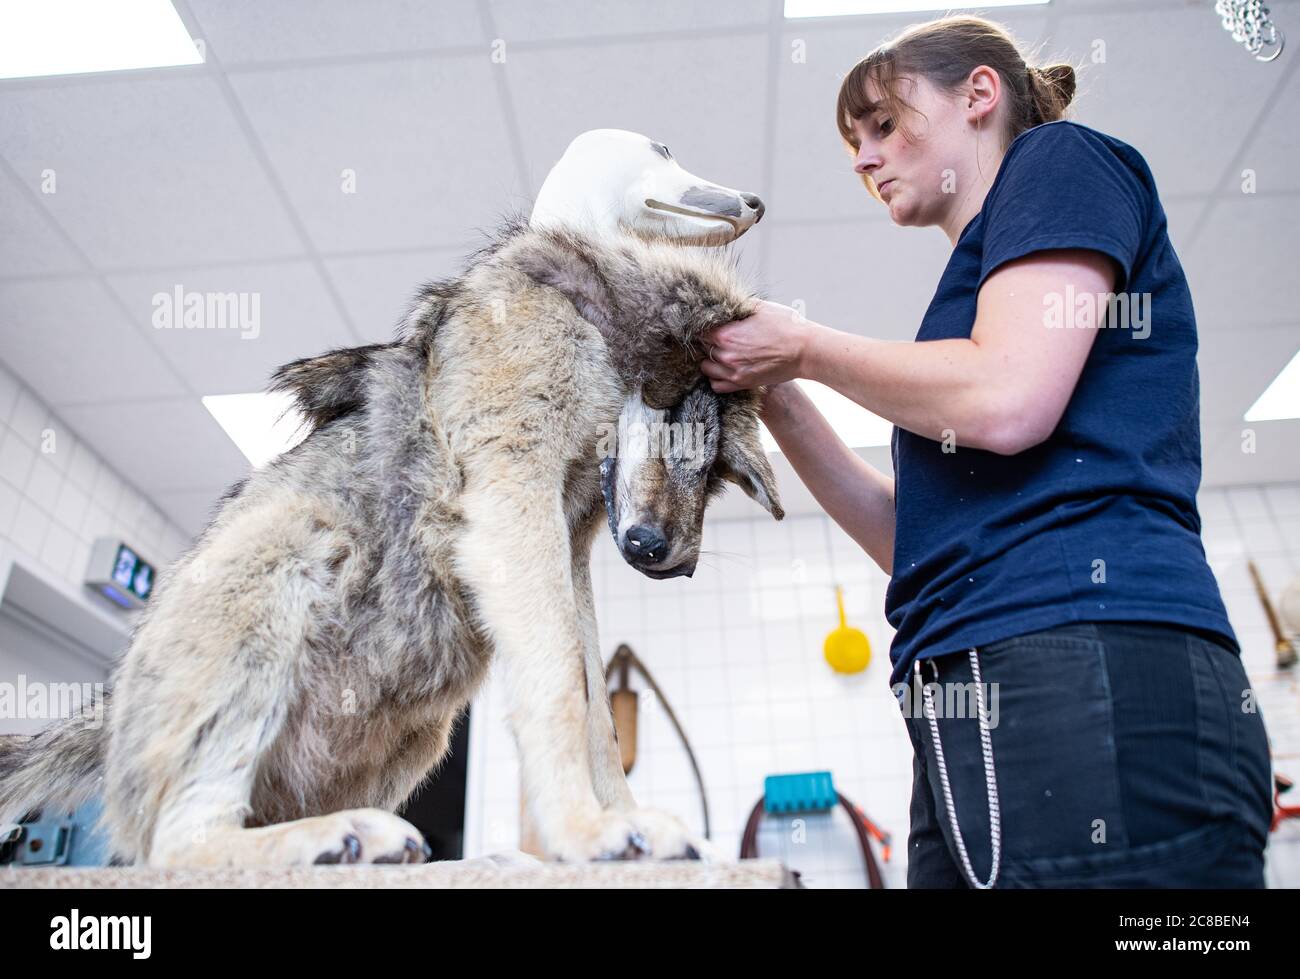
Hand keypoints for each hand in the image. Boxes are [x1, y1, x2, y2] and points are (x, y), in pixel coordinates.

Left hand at [698, 300, 813, 392]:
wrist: (805, 350)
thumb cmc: (786, 326)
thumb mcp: (761, 308)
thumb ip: (738, 307)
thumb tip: (726, 305)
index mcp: (727, 334)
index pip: (699, 331)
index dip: (703, 327)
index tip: (710, 326)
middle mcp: (726, 355)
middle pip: (702, 349)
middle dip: (707, 343)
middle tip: (717, 338)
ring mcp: (733, 372)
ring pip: (706, 368)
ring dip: (710, 361)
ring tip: (720, 354)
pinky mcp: (743, 384)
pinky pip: (717, 385)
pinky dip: (716, 378)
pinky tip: (724, 369)